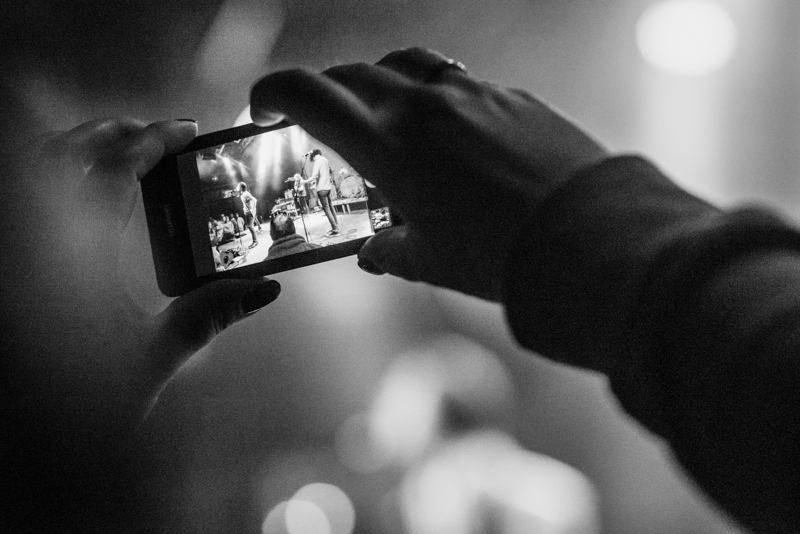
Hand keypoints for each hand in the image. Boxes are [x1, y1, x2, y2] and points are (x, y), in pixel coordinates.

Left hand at [1, 118, 280, 440]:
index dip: (151, 142)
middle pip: (64, 154)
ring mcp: (13, 249)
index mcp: (71, 256)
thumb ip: (206, 317)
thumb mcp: (150, 362)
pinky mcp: (9, 264)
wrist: (20, 449)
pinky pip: (18, 197)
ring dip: (76, 148)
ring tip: (116, 151)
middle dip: (113, 134)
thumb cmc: (76, 410)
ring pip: (32, 168)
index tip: (183, 129)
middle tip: (155, 135)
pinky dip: (46, 176)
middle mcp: (29, 240)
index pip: (113, 171)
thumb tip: (262, 288)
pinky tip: (72, 198)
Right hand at [250, 47, 607, 299]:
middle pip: (351, 74)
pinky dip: (434, 99)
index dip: (271, 94)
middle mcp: (424, 106)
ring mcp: (470, 94)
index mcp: (389, 145)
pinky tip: (448, 135)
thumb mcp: (430, 260)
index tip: (261, 109)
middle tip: (320, 124)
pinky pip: (456, 82)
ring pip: (404, 65)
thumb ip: (390, 248)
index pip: (308, 95)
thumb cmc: (500, 256)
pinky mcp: (510, 96)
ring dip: (378, 83)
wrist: (587, 238)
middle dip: (323, 95)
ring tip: (381, 116)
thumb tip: (377, 248)